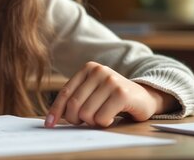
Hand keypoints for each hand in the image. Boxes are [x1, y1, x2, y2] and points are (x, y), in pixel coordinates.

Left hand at [45, 61, 176, 127]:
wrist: (144, 97)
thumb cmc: (112, 98)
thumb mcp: (92, 93)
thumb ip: (75, 99)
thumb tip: (52, 118)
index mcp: (88, 68)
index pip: (65, 93)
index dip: (56, 110)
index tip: (49, 124)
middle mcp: (98, 71)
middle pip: (74, 105)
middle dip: (77, 119)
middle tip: (87, 121)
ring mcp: (111, 81)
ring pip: (87, 114)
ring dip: (93, 122)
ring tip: (102, 116)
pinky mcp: (122, 94)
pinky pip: (102, 118)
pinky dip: (105, 123)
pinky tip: (112, 118)